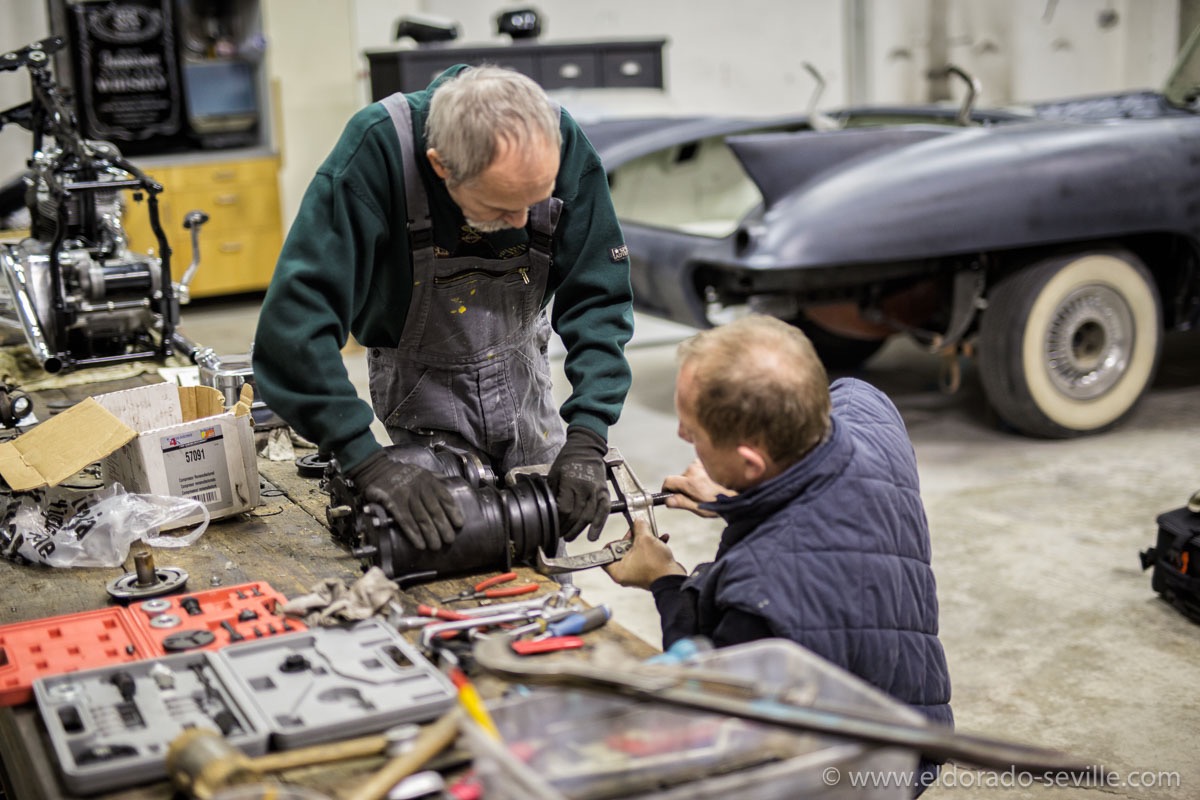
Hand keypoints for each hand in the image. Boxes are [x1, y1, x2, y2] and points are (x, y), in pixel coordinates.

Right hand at [347, 450, 463, 549]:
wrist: (376, 468)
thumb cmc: (401, 472)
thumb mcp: (421, 471)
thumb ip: (436, 478)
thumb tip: (449, 483)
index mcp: (429, 480)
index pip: (445, 497)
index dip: (453, 512)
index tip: (459, 524)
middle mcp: (420, 488)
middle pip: (435, 511)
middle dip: (443, 527)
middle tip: (449, 540)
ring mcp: (407, 495)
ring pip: (422, 518)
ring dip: (430, 534)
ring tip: (436, 546)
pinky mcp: (394, 503)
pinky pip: (406, 521)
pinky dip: (413, 534)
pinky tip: (419, 544)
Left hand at [548, 426, 609, 541]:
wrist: (586, 448)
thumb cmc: (568, 460)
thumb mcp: (554, 473)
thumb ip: (553, 493)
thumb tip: (548, 512)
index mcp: (571, 482)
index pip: (564, 509)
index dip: (558, 521)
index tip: (553, 526)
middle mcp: (586, 488)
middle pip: (576, 515)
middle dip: (566, 528)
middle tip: (559, 535)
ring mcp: (597, 491)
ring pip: (588, 517)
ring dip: (578, 530)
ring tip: (570, 537)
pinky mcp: (605, 492)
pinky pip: (603, 512)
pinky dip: (599, 525)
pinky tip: (593, 536)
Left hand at [603, 520, 685, 589]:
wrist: (673, 578)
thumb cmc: (656, 567)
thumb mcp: (645, 539)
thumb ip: (639, 527)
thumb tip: (639, 521)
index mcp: (617, 571)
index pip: (606, 555)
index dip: (613, 542)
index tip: (621, 537)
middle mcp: (625, 574)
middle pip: (622, 551)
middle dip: (633, 539)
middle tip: (637, 532)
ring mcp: (637, 574)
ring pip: (636, 552)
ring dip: (645, 542)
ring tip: (651, 535)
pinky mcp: (648, 572)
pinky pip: (646, 557)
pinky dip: (653, 548)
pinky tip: (661, 540)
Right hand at [662, 460, 729, 517]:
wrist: (740, 494)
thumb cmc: (721, 503)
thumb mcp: (700, 508)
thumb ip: (682, 502)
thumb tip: (667, 500)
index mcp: (690, 482)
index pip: (668, 480)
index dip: (667, 488)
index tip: (670, 494)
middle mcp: (694, 469)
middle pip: (680, 477)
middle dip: (683, 486)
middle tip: (696, 495)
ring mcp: (702, 464)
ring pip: (690, 472)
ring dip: (694, 479)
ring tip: (706, 489)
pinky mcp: (709, 461)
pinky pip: (699, 467)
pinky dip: (702, 474)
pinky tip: (711, 482)